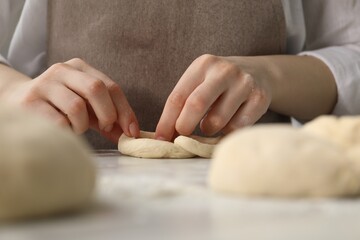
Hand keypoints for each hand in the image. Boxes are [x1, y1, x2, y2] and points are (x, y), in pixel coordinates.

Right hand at [2, 58, 138, 141]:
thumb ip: (107, 118)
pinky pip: (59, 122)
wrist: (17, 100)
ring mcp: (45, 84)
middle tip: (105, 128)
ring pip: (77, 106)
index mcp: (80, 67)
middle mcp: (62, 70)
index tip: (132, 132)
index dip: (125, 110)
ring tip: (76, 127)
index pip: (111, 86)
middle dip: (108, 114)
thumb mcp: (86, 108)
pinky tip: (63, 130)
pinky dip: (68, 131)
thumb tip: (129, 134)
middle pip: (96, 89)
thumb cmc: (59, 106)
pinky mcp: (30, 101)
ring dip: (83, 125)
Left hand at [155, 54, 272, 140]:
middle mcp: (224, 70)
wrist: (260, 73)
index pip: (178, 96)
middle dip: (184, 126)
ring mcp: (244, 83)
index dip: (166, 121)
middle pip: (196, 104)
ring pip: (218, 120)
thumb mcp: (201, 82)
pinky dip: (227, 132)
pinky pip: (237, 127)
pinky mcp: (260, 98)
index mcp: (203, 65)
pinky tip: (228, 123)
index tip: (160, 139)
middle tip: (182, 137)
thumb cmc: (220, 84)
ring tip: (210, 124)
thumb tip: (165, 135)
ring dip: (209, 130)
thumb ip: (184, 103)